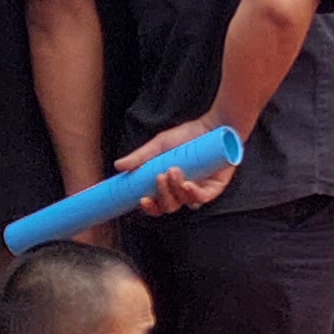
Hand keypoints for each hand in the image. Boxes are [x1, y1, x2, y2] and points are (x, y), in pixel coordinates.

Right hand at [128, 113, 245, 215]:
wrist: (214, 125)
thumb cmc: (188, 135)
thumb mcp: (160, 144)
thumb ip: (140, 156)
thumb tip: (118, 166)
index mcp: (169, 185)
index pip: (157, 204)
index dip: (149, 207)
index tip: (142, 200)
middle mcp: (183, 191)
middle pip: (169, 206)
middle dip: (162, 196)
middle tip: (159, 177)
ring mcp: (200, 190)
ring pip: (184, 202)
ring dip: (175, 190)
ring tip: (173, 171)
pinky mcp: (215, 187)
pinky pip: (203, 198)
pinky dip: (193, 194)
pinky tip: (188, 184)